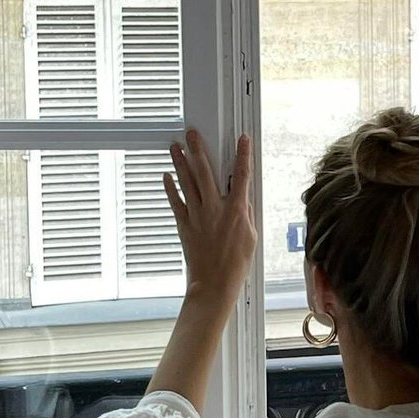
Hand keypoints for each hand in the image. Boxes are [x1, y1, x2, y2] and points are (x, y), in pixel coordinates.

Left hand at [163, 129, 256, 305]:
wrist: (214, 283)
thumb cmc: (235, 265)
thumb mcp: (251, 237)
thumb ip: (246, 214)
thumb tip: (243, 200)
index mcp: (236, 211)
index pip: (242, 176)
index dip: (243, 155)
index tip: (242, 140)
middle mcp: (215, 208)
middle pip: (205, 171)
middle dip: (199, 149)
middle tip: (192, 134)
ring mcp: (197, 215)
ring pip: (187, 182)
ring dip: (181, 162)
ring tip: (176, 147)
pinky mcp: (184, 224)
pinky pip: (175, 201)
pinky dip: (170, 187)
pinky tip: (167, 176)